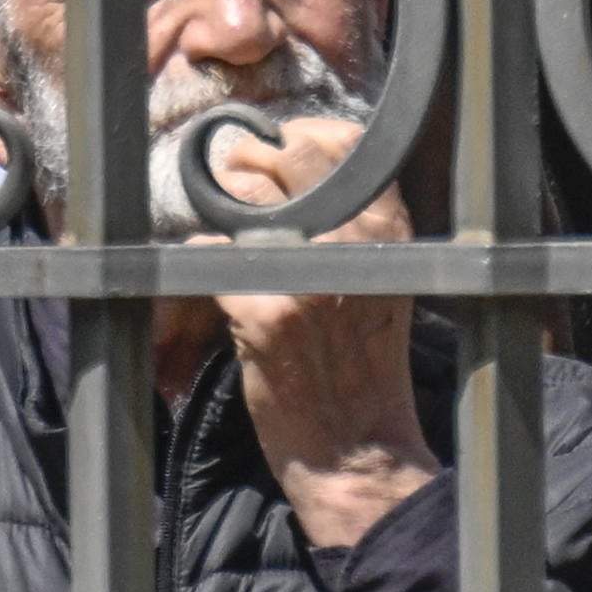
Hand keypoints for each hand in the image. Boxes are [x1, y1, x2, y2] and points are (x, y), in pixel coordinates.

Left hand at [197, 118, 438, 548]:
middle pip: (283, 155)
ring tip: (232, 253)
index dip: (293, 140)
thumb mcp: (382, 278)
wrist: (356, 451)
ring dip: (222, 220)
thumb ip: (351, 220)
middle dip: (248, 164)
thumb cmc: (361, 365)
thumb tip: (288, 158)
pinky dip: (203, 269)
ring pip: (239, 199)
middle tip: (236, 189)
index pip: (335, 139)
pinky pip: (209, 254)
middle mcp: (353, 240)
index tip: (275, 159)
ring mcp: (308, 274)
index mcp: (388, 228)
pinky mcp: (264, 311)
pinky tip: (223, 296)